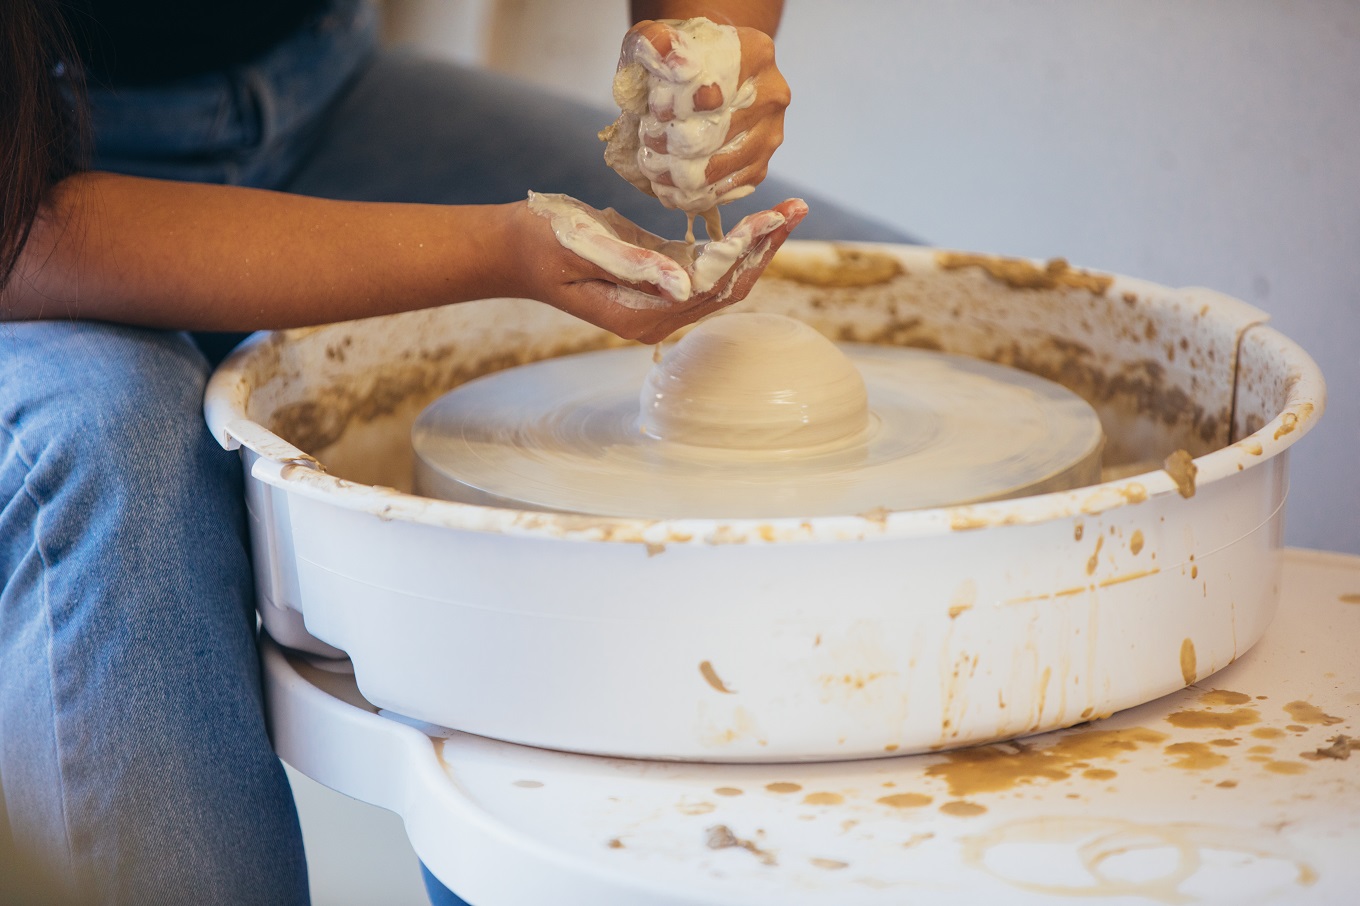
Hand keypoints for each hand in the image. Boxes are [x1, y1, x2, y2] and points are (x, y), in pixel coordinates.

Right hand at [513, 194, 806, 343]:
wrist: (513, 249)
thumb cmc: (541, 242)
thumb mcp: (582, 247)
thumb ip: (633, 264)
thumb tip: (685, 282)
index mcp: (641, 314)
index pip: (712, 285)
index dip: (747, 250)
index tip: (775, 217)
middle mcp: (657, 316)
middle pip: (728, 287)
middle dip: (765, 248)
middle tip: (798, 208)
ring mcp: (659, 301)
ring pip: (723, 278)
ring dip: (756, 246)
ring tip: (790, 211)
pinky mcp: (658, 280)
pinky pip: (706, 267)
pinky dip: (733, 244)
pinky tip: (756, 222)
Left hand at [603, 18, 789, 214]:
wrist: (710, 74)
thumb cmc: (683, 59)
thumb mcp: (661, 37)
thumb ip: (657, 41)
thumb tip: (662, 53)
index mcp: (754, 53)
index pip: (717, 89)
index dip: (679, 108)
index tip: (657, 113)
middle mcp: (772, 93)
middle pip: (720, 132)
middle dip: (677, 147)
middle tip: (651, 147)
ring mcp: (772, 131)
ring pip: (725, 167)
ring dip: (685, 176)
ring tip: (657, 173)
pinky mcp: (762, 162)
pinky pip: (732, 188)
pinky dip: (700, 193)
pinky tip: (675, 189)